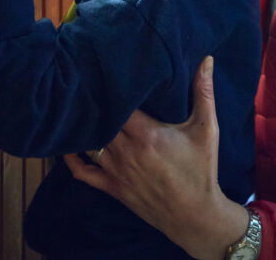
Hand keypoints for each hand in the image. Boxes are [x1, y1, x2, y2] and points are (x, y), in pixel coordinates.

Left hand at [64, 57, 249, 259]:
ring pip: (88, 142)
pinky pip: (82, 173)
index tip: (103, 71)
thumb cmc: (202, 170)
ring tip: (79, 109)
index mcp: (146, 134)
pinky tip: (68, 146)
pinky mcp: (112, 188)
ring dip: (84, 127)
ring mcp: (115, 171)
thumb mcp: (207, 129)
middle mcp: (125, 151)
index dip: (107, 87)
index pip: (116, 103)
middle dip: (93, 103)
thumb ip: (203, 92)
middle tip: (86, 85)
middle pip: (98, 120)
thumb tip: (206, 59)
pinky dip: (71, 159)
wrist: (196, 216)